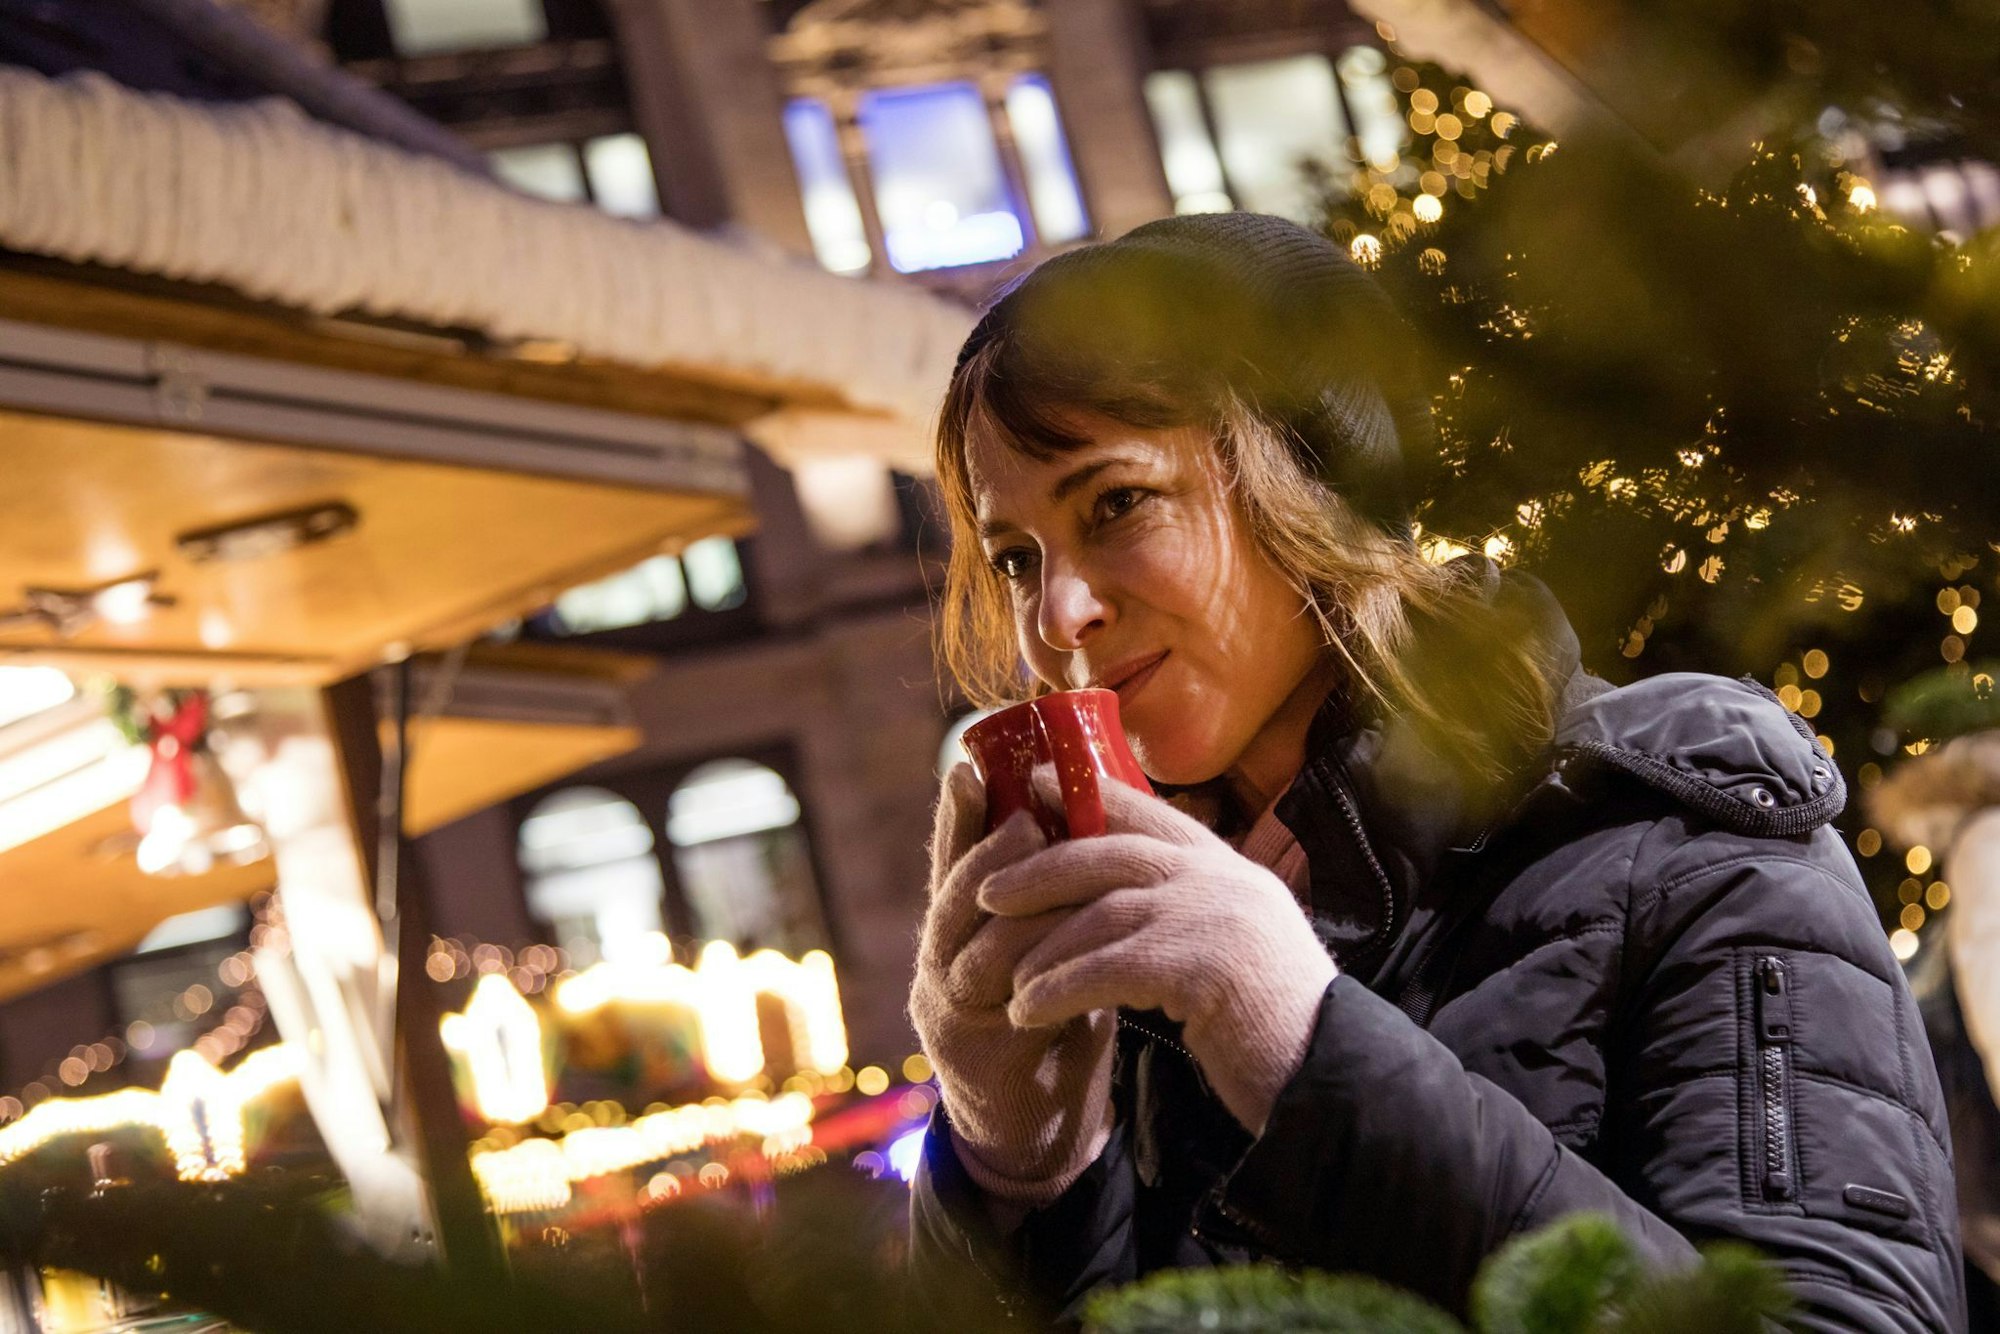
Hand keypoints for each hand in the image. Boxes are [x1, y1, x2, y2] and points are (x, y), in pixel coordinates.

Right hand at [908, 764, 1116, 1204]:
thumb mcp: (1051, 950)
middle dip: (985, 849)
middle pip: (952, 894)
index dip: (957, 814)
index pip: (953, 860)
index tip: (970, 762)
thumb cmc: (1053, 1022)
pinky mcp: (963, 1048)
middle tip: (1024, 812)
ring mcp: (942, 1006)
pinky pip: (993, 997)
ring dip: (1011, 903)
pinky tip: (1053, 945)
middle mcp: (937, 961)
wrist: (1037, 1126)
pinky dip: (1027, 966)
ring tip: (1042, 870)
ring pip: (970, 943)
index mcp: (958, 931)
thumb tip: (1090, 815)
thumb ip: (1052, 899)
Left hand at [980, 771, 1336, 1134]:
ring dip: (1042, 949)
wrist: (1330, 1077)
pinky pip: (1106, 968)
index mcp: (1232, 869)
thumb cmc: (1279, 1027)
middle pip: (1111, 853)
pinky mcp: (1201, 967)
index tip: (1034, 785)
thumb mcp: (1239, 948)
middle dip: (1040, 870)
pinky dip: (1059, 989)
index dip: (1088, 796)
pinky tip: (1027, 1011)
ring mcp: (1214, 917)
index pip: (1150, 814)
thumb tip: (1126, 900)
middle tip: (986, 891)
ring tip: (1004, 979)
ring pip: (1101, 913)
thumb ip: (1194, 913)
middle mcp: (1224, 880)